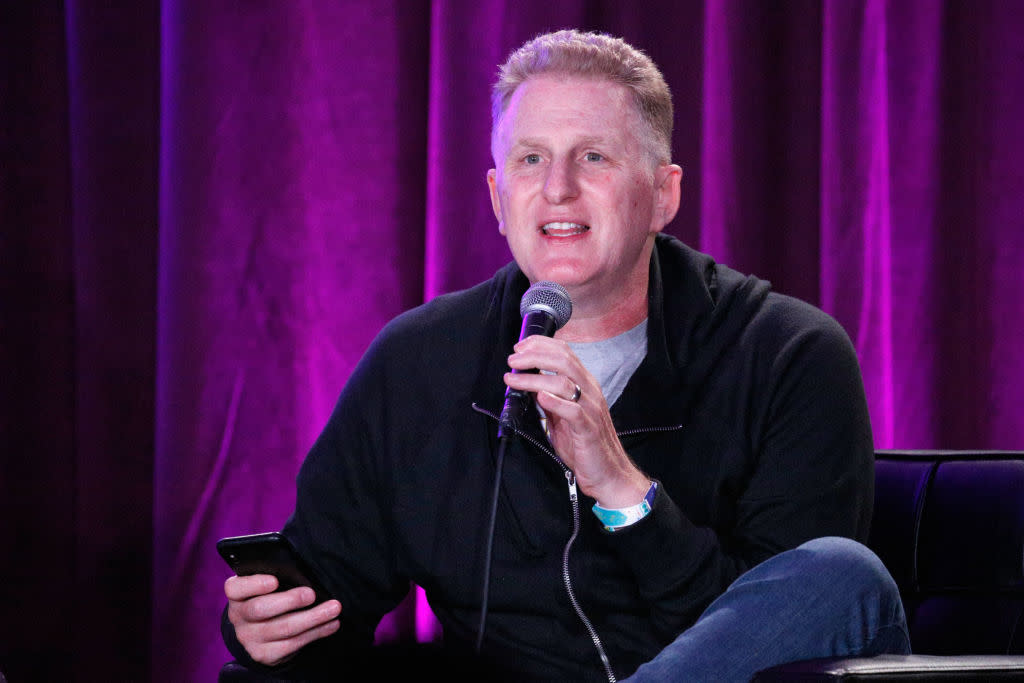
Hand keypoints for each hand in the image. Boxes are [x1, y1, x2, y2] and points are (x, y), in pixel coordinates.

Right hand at [225, 574, 341, 665]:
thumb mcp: (265, 585)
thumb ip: (278, 575)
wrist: (260, 631)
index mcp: (237, 595)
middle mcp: (239, 617)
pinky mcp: (264, 654)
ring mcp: (250, 638)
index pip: (236, 588)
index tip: (275, 580)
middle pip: (260, 609)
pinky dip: (316, 633)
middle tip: (311, 594)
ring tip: (334, 608)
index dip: (255, 584)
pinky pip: (293, 644)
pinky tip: (331, 624)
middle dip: (289, 601)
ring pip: (283, 628)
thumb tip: (304, 571)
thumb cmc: (268, 597)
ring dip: (313, 618)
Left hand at [504, 335, 649, 506]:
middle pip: (563, 361)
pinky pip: (573, 410)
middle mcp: (590, 391)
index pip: (565, 353)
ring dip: (534, 378)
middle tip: (513, 360)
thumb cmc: (585, 445)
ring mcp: (591, 409)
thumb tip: (528, 385)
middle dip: (534, 356)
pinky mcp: (588, 429)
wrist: (608, 473)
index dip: (541, 345)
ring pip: (564, 382)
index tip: (520, 346)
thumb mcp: (562, 416)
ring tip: (514, 379)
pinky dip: (555, 401)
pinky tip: (539, 397)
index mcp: (585, 385)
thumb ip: (548, 399)